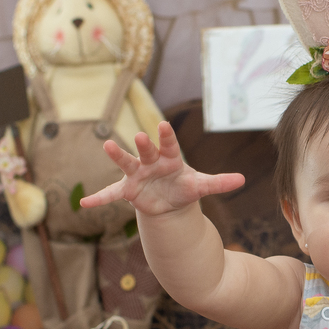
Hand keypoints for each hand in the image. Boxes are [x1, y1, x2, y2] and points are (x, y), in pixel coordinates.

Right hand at [80, 120, 244, 216]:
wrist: (169, 201)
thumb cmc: (184, 187)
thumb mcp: (202, 186)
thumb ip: (219, 182)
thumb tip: (243, 180)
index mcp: (170, 158)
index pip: (169, 145)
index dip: (166, 136)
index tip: (162, 125)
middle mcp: (151, 162)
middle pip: (146, 151)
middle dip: (144, 145)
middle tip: (140, 137)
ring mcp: (137, 175)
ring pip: (126, 164)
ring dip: (117, 156)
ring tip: (107, 146)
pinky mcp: (128, 190)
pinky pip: (112, 195)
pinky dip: (100, 199)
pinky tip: (85, 203)